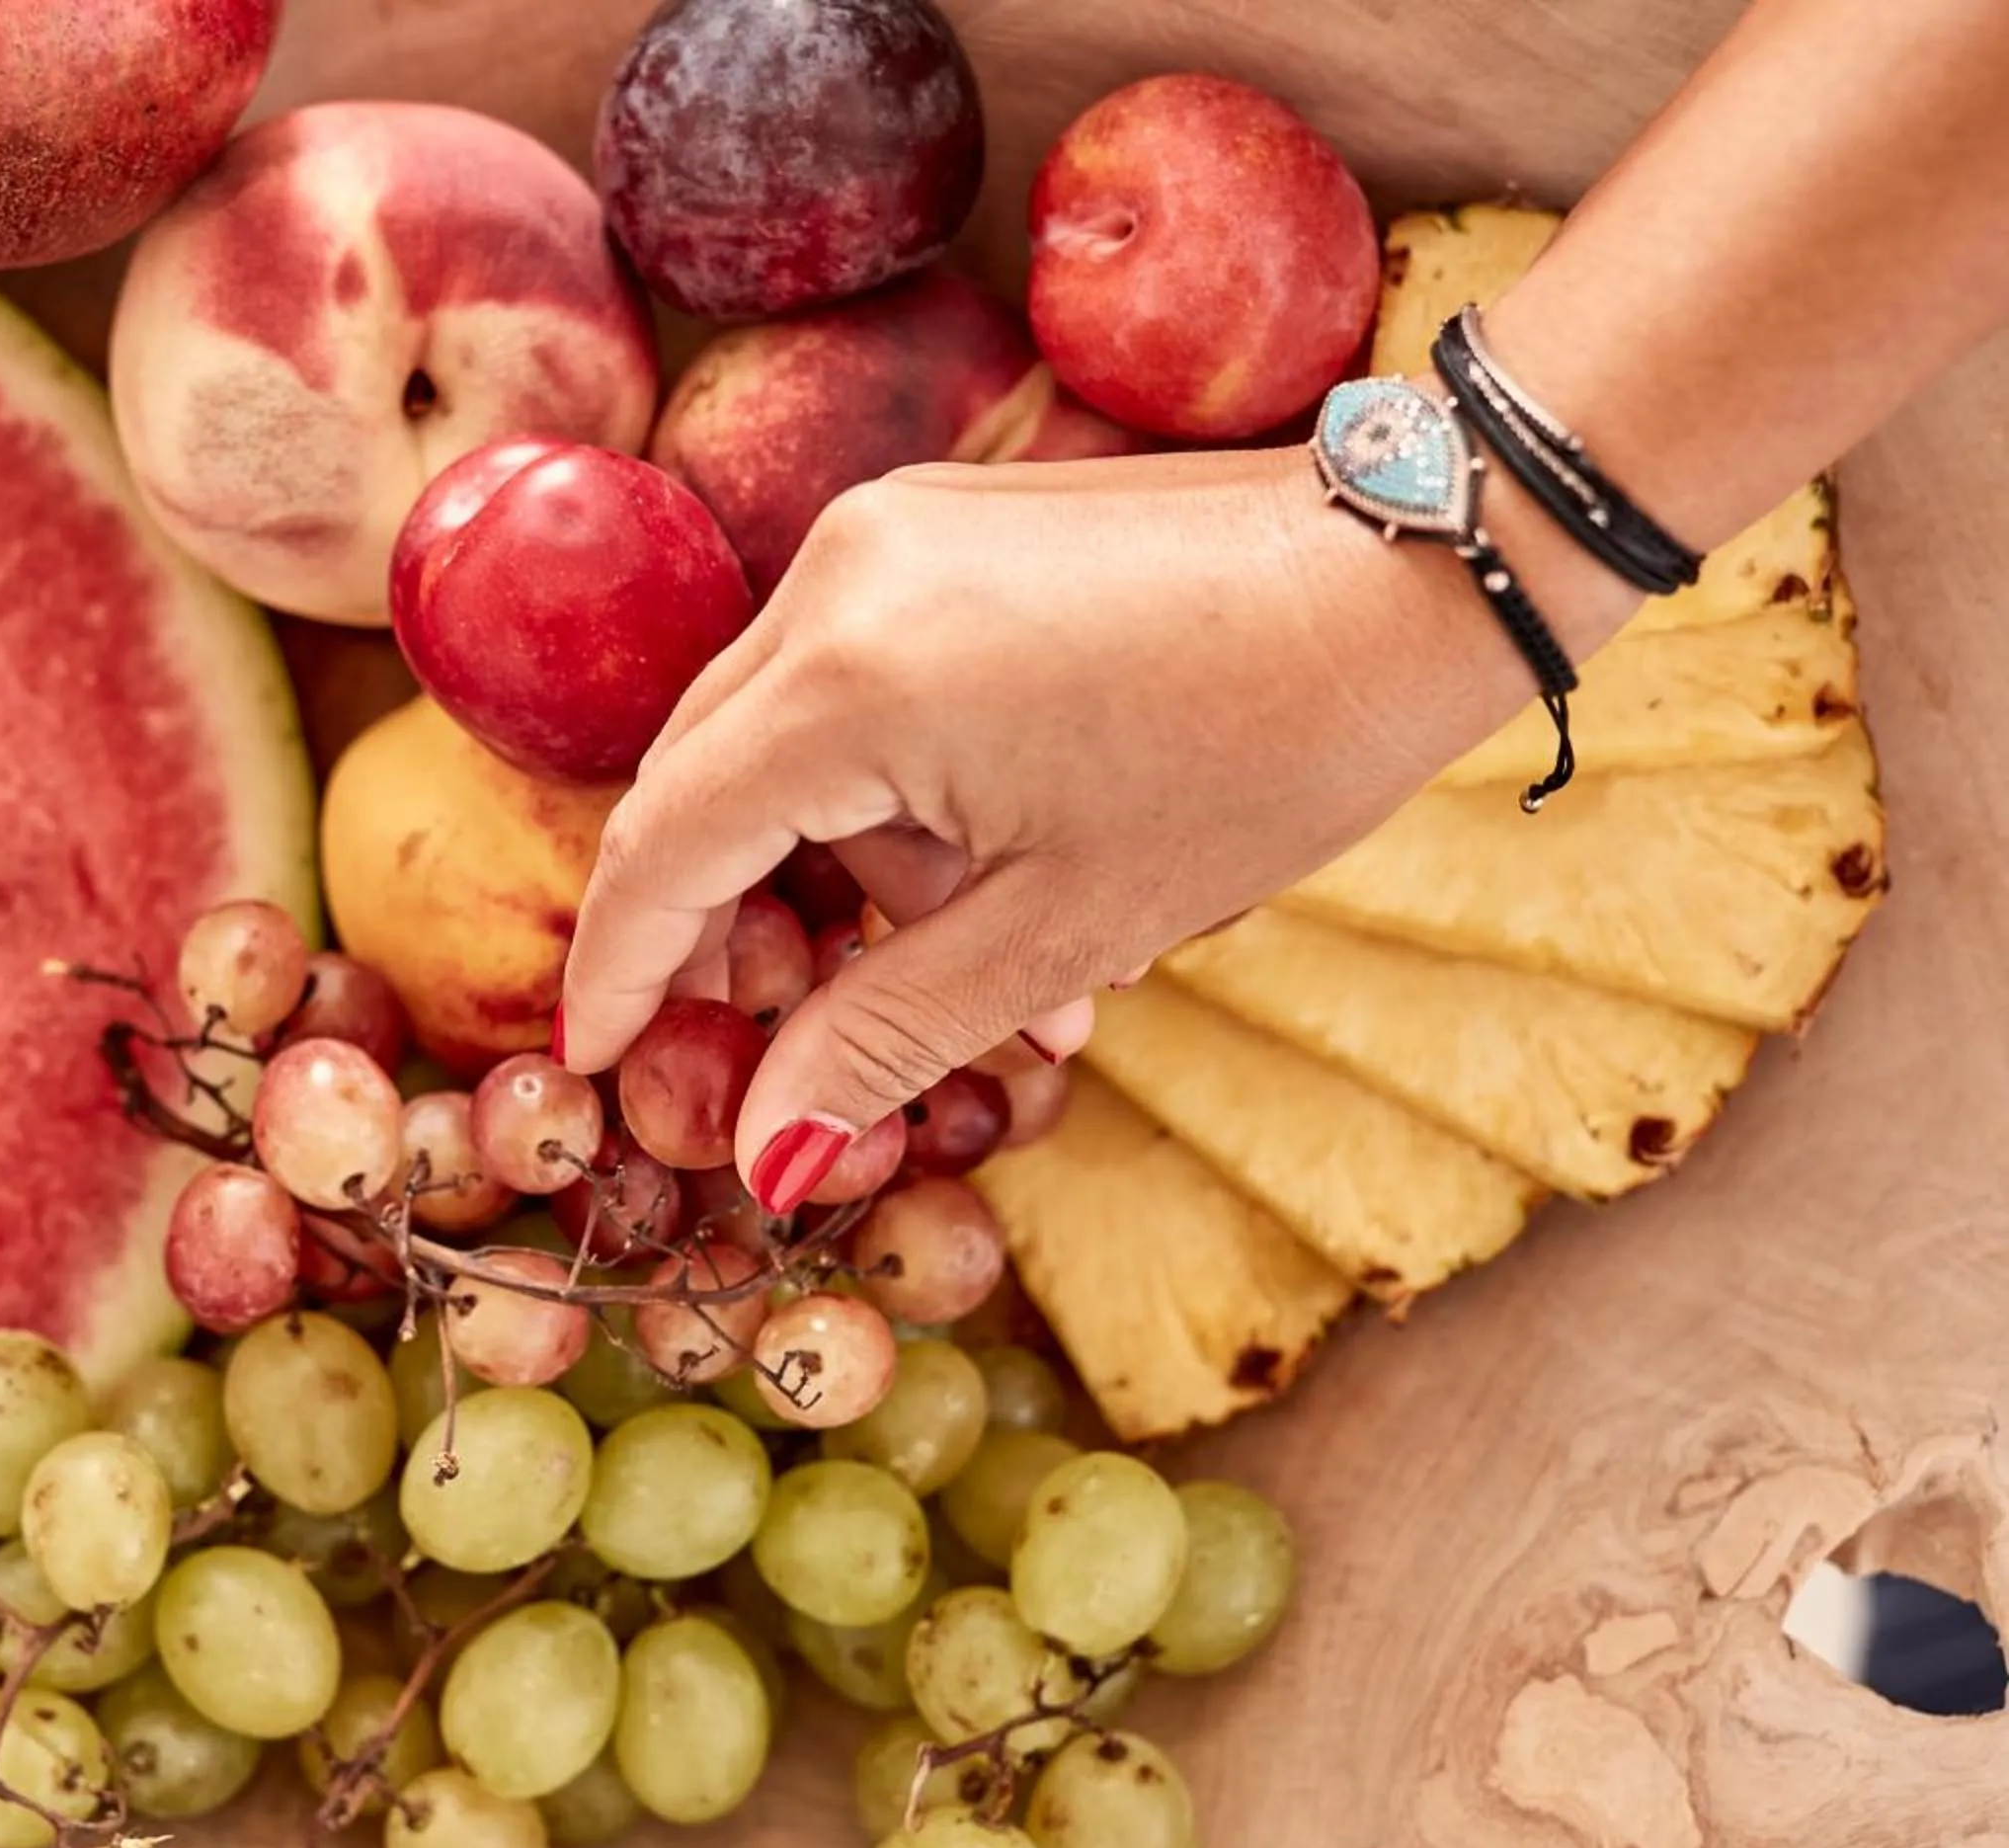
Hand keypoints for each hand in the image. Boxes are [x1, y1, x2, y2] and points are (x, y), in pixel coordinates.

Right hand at [555, 442, 1600, 1211]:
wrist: (1419, 562)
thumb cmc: (1263, 750)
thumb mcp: (1063, 929)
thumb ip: (882, 1037)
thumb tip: (763, 1155)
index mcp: (849, 681)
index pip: (665, 845)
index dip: (624, 972)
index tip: (602, 1065)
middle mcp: (833, 576)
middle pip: (700, 784)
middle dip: (732, 930)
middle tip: (791, 1047)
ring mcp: (883, 529)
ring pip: (775, 733)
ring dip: (841, 868)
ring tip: (996, 973)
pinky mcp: (937, 518)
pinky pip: (846, 671)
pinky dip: (884, 783)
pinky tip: (997, 859)